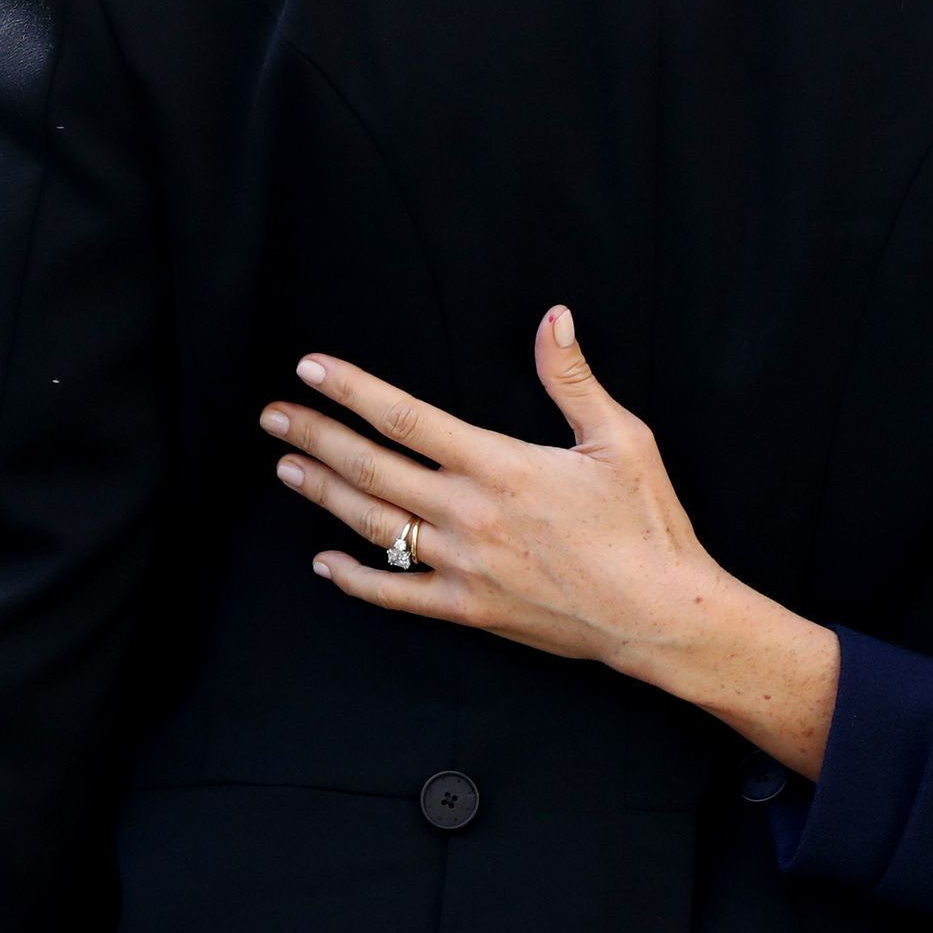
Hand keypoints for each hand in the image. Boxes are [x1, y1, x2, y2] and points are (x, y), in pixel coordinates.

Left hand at [262, 308, 839, 776]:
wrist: (659, 613)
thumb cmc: (645, 523)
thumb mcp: (621, 437)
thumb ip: (573, 379)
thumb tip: (553, 318)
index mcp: (500, 465)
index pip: (407, 417)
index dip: (353, 390)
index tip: (312, 369)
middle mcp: (468, 514)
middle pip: (372, 468)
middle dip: (316, 437)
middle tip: (273, 416)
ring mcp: (462, 566)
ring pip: (373, 525)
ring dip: (324, 494)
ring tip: (287, 468)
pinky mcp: (468, 610)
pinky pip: (396, 595)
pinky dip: (355, 579)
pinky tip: (326, 563)